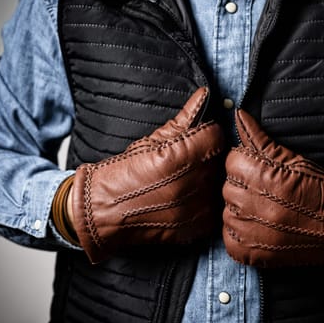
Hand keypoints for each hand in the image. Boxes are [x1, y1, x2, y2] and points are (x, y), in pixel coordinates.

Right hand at [70, 87, 224, 262]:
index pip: (216, 135)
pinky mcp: (197, 227)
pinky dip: (204, 201)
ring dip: (206, 179)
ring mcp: (196, 209)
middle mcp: (192, 184)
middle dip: (206, 155)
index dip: (206, 133)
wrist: (103, 211)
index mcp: (180, 158)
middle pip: (219, 159)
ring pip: (218, 182)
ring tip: (183, 181)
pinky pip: (214, 206)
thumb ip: (183, 118)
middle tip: (186, 161)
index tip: (197, 137)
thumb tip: (204, 95)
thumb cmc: (122, 173)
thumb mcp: (150, 141)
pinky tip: (186, 199)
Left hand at [222, 109, 323, 282]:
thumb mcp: (290, 158)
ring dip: (243, 211)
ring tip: (267, 212)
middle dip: (245, 187)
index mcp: (259, 176)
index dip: (248, 165)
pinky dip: (242, 234)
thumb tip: (238, 114)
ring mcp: (248, 231)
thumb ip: (258, 138)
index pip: (232, 161)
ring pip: (227, 212)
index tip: (263, 173)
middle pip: (228, 186)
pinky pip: (229, 238)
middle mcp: (250, 204)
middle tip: (268, 194)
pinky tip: (262, 229)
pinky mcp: (248, 253)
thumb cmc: (318, 188)